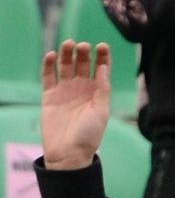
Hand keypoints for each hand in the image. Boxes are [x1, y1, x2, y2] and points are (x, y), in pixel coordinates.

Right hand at [40, 40, 110, 169]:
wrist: (68, 153)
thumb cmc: (89, 135)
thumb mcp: (101, 112)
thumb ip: (102, 89)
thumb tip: (103, 67)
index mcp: (96, 92)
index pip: (100, 68)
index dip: (102, 56)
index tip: (102, 45)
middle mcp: (81, 89)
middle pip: (82, 63)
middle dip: (82, 52)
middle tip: (82, 46)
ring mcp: (65, 91)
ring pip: (65, 66)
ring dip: (66, 53)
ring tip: (68, 44)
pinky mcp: (49, 96)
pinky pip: (48, 76)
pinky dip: (48, 64)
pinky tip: (52, 55)